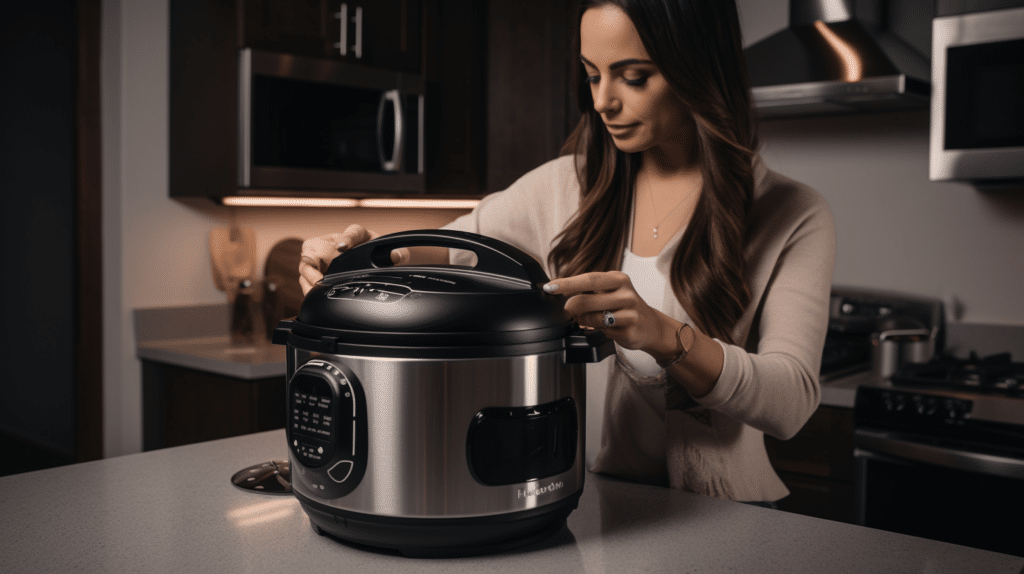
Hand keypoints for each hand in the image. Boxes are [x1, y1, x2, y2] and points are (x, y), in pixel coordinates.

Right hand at [298, 224, 409, 294]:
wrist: (378, 264)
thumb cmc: (383, 255)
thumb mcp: (395, 255)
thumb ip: (398, 255)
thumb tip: (395, 256)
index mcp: (358, 235)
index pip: (352, 232)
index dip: (346, 238)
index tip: (342, 246)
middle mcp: (336, 244)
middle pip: (315, 246)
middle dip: (313, 260)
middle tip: (318, 277)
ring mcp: (325, 258)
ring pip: (307, 263)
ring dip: (307, 276)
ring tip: (313, 289)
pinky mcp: (320, 272)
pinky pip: (307, 277)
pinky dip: (308, 286)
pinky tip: (313, 295)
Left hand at [543, 271, 676, 356]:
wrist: (651, 326)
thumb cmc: (625, 306)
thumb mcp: (611, 291)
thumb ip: (589, 290)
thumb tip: (560, 292)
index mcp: (619, 279)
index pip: (588, 279)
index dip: (566, 283)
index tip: (549, 287)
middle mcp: (626, 293)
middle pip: (586, 299)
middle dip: (570, 307)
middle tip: (567, 311)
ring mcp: (629, 312)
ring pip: (592, 318)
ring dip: (583, 320)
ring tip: (587, 320)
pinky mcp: (629, 329)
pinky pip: (603, 331)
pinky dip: (597, 330)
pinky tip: (604, 328)